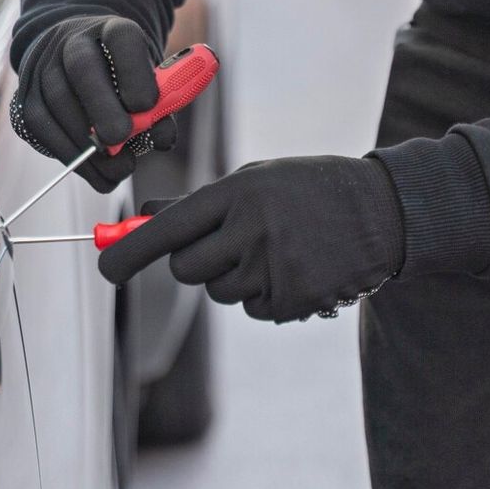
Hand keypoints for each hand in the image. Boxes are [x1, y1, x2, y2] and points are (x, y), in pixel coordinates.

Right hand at [11, 15, 173, 191]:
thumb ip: (160, 108)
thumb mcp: (145, 83)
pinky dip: (71, 155)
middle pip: (82, 67)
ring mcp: (43, 67)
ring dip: (88, 142)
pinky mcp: (26, 97)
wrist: (73, 65)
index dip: (135, 72)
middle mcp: (72, 41)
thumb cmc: (120, 80)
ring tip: (119, 166)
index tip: (147, 105)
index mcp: (111, 30)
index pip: (122, 37)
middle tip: (121, 138)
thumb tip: (161, 137)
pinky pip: (42, 128)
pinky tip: (96, 170)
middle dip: (103, 108)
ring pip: (57, 102)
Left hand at [97, 155, 404, 321]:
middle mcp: (252, 230)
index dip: (129, 252)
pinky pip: (252, 309)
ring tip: (274, 248)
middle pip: (186, 269)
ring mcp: (274, 268)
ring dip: (232, 277)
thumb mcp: (255, 179)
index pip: (168, 229)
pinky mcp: (293, 300)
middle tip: (222, 245)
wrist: (383, 211)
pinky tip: (293, 267)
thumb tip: (142, 217)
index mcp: (238, 192)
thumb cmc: (308, 189)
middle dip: (192, 263)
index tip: (106, 269)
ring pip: (218, 291)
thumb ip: (199, 203)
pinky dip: (263, 295)